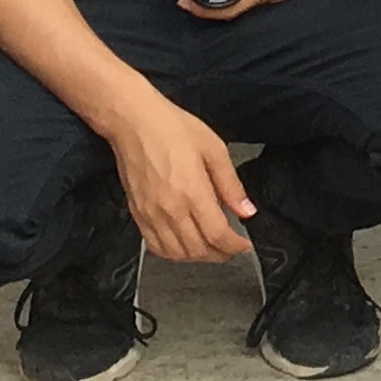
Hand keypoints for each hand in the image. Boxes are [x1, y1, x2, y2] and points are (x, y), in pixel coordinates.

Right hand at [102, 85, 255, 261]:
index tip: (245, 245)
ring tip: (212, 248)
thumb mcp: (214, 149)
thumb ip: (231, 184)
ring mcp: (150, 215)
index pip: (217, 235)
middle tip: (233, 247)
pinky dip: (173, 253)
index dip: (235, 247)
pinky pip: (155, 247)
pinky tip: (184, 245)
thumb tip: (247, 210)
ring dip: (197, 257)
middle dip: (220, 254)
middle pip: (197, 250)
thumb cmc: (173, 129)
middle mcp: (170, 210)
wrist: (133, 123)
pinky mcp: (137, 215)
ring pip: (176, 254)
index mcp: (192, 193)